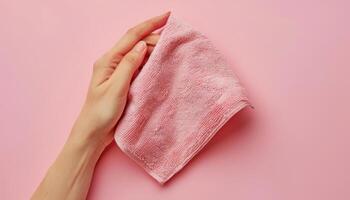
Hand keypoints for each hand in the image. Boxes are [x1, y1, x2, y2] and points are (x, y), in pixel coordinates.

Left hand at [70, 12, 169, 149]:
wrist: (93, 133)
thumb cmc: (100, 112)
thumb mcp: (116, 88)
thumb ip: (129, 65)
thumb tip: (141, 45)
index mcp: (108, 60)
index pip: (132, 36)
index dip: (150, 24)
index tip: (167, 15)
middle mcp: (112, 62)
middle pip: (137, 43)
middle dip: (155, 38)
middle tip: (174, 41)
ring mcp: (118, 72)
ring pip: (139, 54)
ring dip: (154, 49)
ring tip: (170, 50)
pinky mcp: (123, 82)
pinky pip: (139, 66)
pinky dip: (150, 61)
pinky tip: (159, 63)